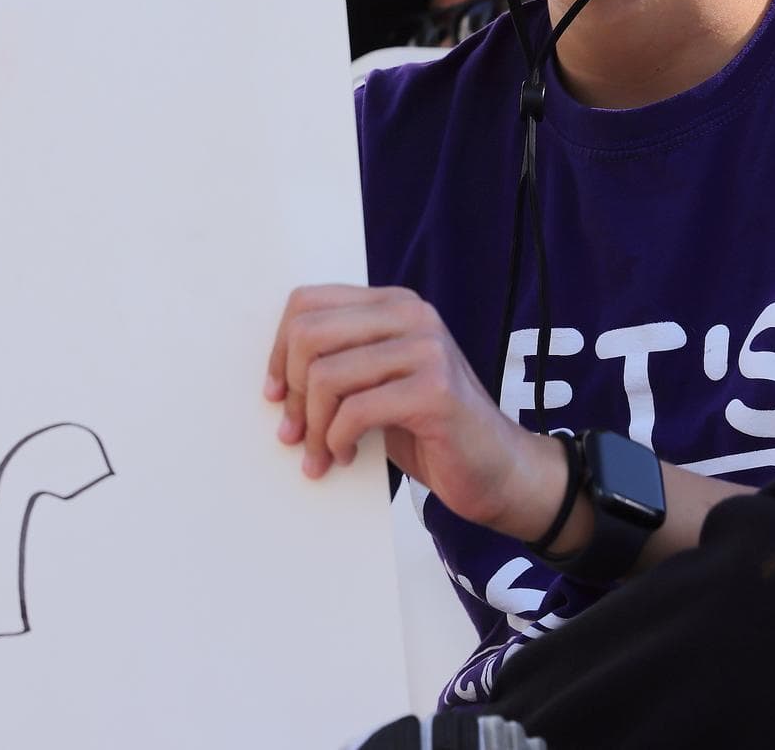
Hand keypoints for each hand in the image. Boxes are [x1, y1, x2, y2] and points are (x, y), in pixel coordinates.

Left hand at [264, 284, 558, 536]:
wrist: (499, 471)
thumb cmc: (429, 430)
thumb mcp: (378, 383)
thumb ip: (340, 364)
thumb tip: (274, 382)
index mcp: (393, 303)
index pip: (307, 304)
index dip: (278, 352)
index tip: (274, 395)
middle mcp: (411, 314)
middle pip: (308, 335)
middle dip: (290, 392)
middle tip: (293, 433)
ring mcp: (427, 348)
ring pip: (326, 375)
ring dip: (312, 427)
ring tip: (320, 454)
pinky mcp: (435, 389)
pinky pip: (355, 410)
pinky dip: (338, 440)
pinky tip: (347, 457)